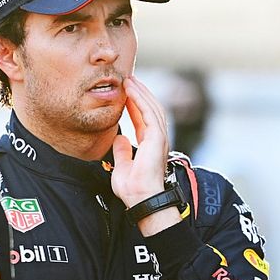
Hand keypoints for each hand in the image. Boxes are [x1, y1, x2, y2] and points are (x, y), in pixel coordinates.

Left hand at [112, 76, 180, 234]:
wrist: (141, 199)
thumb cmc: (133, 189)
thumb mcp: (121, 166)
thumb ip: (122, 151)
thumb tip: (119, 138)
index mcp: (150, 145)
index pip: (143, 119)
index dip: (135, 105)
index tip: (126, 93)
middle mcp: (157, 139)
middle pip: (150, 110)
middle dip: (140, 93)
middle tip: (129, 79)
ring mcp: (160, 138)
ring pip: (152, 108)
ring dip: (140, 93)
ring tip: (130, 80)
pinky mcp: (158, 139)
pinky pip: (149, 114)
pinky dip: (141, 100)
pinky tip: (132, 91)